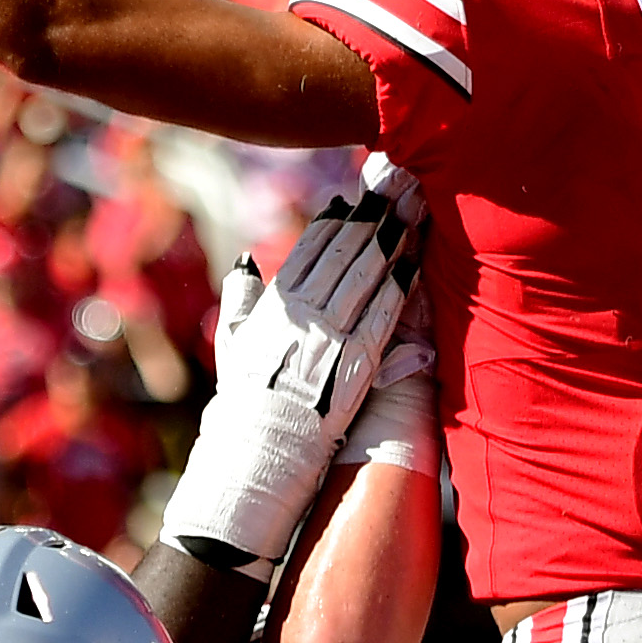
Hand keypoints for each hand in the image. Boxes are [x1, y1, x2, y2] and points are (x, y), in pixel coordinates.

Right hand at [224, 174, 425, 420]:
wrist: (264, 443)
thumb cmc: (245, 396)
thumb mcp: (231, 340)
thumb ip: (238, 295)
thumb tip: (246, 261)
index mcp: (276, 302)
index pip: (309, 248)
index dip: (331, 222)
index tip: (346, 203)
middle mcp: (306, 311)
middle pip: (342, 253)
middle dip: (365, 222)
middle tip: (384, 198)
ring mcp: (333, 333)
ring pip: (365, 276)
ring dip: (387, 246)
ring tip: (403, 221)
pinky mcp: (358, 359)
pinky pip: (382, 315)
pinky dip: (397, 289)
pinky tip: (411, 269)